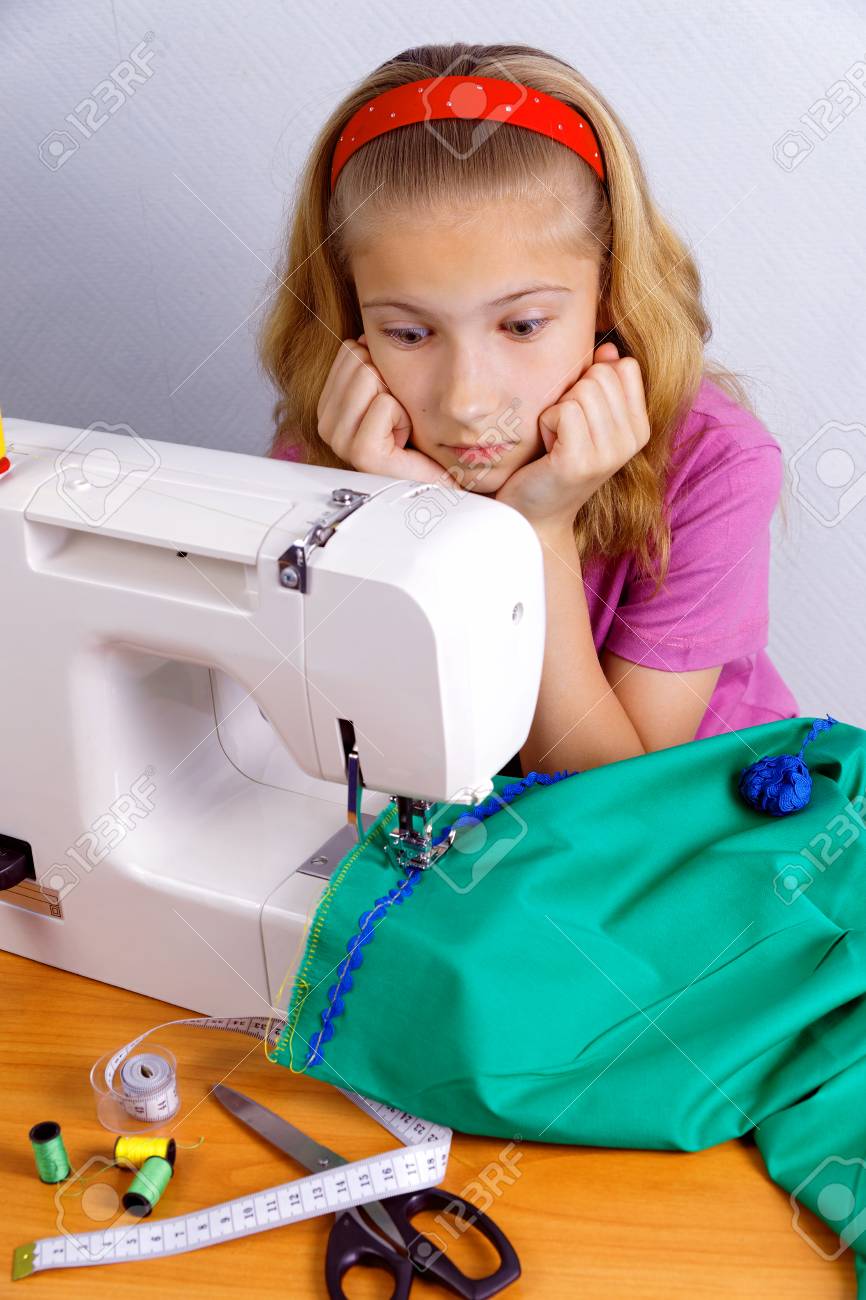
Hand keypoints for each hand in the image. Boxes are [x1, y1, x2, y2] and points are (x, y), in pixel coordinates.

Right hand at [317, 334, 443, 482]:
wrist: (439, 478)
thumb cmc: (418, 438)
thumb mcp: (390, 389)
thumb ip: (371, 362)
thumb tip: (364, 337)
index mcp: (328, 406)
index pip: (349, 349)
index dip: (383, 369)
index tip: (390, 403)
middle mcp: (326, 424)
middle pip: (360, 360)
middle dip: (390, 383)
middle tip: (398, 418)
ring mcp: (340, 441)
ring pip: (370, 377)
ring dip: (398, 400)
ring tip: (400, 429)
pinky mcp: (361, 454)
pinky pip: (385, 404)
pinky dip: (404, 418)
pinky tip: (403, 441)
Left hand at [494, 343, 650, 532]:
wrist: (534, 514)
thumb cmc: (553, 461)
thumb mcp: (586, 418)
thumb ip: (602, 382)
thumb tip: (609, 348)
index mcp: (640, 428)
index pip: (624, 367)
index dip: (591, 381)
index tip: (580, 416)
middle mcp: (632, 441)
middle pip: (600, 375)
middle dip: (571, 395)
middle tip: (564, 432)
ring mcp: (609, 454)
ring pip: (581, 391)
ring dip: (556, 411)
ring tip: (556, 441)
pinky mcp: (581, 462)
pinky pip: (564, 410)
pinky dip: (546, 424)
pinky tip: (548, 449)